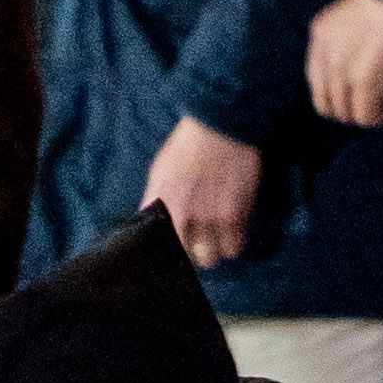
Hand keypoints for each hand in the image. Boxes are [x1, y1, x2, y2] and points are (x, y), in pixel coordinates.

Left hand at [142, 115, 263, 266]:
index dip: (167, 254)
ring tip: (218, 242)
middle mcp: (183, 214)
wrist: (219, 125)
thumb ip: (155, 200)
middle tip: (200, 247)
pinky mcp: (234, 213)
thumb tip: (149, 224)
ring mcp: (209, 216)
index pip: (157, 245)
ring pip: (211, 258)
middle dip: (193, 255)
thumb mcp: (160, 171)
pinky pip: (234, 247)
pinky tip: (233, 233)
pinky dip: (233, 244)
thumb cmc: (188, 145)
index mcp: (160, 203)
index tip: (175, 253)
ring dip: (214, 252)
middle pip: (186, 257)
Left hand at [306, 0, 382, 129]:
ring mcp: (341, 68)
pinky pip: (369, 116)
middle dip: (360, 108)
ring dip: (379, 113)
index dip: (346, 94)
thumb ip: (357, 42)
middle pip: (329, 103)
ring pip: (348, 114)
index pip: (320, 82)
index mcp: (321, 34)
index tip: (376, 88)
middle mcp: (324, 53)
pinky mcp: (364, 80)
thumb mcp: (365, 16)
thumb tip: (378, 71)